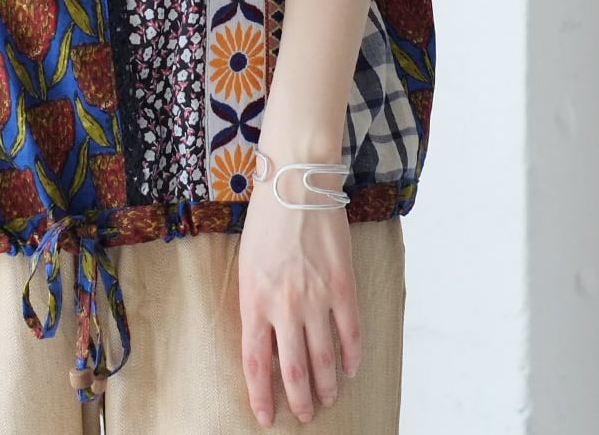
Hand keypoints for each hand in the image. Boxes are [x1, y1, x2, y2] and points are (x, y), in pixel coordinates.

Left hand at [236, 176, 361, 426]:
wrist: (296, 186)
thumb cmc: (265, 222)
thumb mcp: (247, 264)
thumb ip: (256, 302)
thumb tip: (265, 338)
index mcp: (254, 300)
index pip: (256, 363)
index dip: (262, 396)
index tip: (267, 417)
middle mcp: (284, 307)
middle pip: (292, 370)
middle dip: (299, 400)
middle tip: (305, 416)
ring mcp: (315, 299)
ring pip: (323, 359)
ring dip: (326, 386)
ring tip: (327, 399)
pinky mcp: (343, 288)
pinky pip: (350, 334)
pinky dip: (351, 358)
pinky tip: (350, 370)